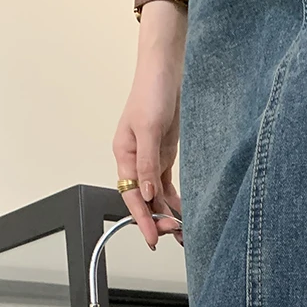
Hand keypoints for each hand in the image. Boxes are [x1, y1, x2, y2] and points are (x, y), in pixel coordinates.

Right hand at [112, 5, 185, 248]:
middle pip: (143, 199)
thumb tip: (146, 194)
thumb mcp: (148, 128)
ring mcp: (150, 158)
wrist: (168, 67)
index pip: (131, 195)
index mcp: (124, 154)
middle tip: (173, 235)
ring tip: (181, 232)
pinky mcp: (164, 154)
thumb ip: (147, 163)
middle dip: (156, 219)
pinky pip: (166, 185)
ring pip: (156, 195)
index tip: (152, 238)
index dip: (141, 219)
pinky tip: (183, 212)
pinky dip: (174, 199)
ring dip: (166, 213)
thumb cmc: (152, 90)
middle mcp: (135, 159)